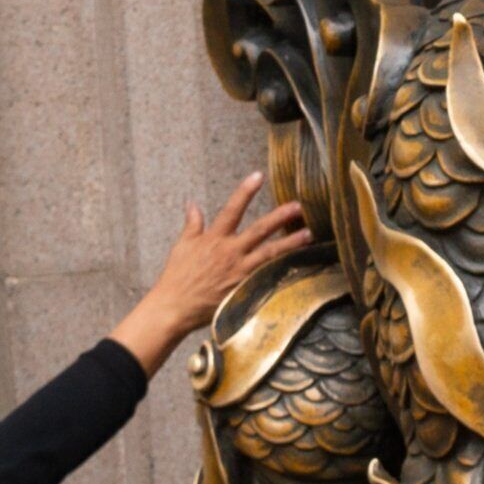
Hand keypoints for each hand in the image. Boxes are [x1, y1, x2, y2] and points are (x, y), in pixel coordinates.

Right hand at [107, 173, 311, 373]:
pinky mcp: (244, 290)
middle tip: (298, 206)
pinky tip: (300, 266)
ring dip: (291, 243)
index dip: (245, 191)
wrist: (174, 308)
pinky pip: (268, 278)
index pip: (232, 210)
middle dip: (279, 217)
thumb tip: (192, 203)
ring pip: (270, 254)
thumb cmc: (177, 277)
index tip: (258, 175)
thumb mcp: (182, 246)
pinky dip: (283, 271)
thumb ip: (192, 224)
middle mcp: (230, 253)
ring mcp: (239, 272)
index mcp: (214, 239)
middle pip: (259, 230)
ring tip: (309, 234)